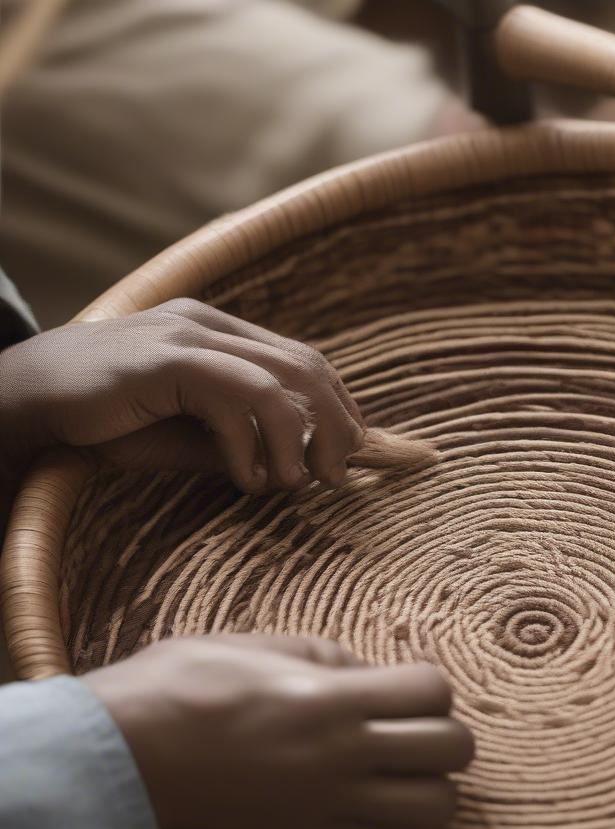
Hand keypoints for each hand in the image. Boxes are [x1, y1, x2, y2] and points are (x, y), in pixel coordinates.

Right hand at [0, 298, 362, 492]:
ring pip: (281, 382)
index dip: (339, 405)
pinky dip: (252, 446)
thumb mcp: (190, 434)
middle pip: (307, 367)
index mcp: (220, 332)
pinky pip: (236, 399)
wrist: (24, 403)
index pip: (304, 359)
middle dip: (336, 425)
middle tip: (336, 474)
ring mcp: (187, 335)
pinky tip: (246, 478)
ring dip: (300, 441)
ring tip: (296, 484)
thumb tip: (300, 468)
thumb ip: (243, 440)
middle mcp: (210, 325)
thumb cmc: (107, 423)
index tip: (349, 450)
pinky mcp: (165, 357)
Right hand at [85, 634, 473, 828]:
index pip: (434, 691)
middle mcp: (342, 759)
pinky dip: (395, 820)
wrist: (119, 765)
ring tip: (396, 769)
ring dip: (429, 783)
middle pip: (452, 750)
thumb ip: (326, 656)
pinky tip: (364, 799)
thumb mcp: (256, 645)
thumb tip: (368, 674)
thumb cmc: (179, 689)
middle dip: (442, 731)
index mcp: (332, 699)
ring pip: (436, 807)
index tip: (404, 685)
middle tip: (409, 726)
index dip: (427, 684)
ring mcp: (331, 811)